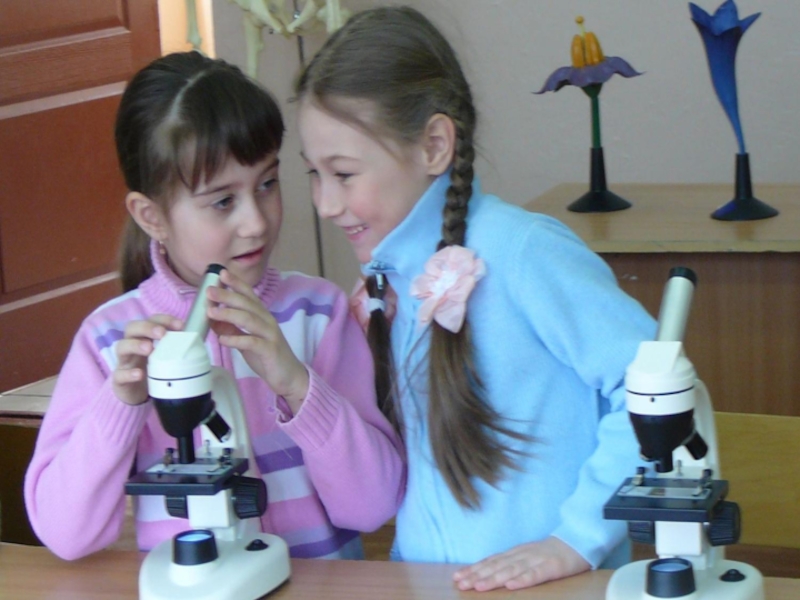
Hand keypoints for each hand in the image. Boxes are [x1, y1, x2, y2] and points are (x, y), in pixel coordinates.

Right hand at [113, 314, 183, 404]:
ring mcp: (124, 362)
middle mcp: (132, 345)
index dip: (164, 320)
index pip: (151, 320)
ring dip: (135, 345)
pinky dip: (129, 373)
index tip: (180, 325)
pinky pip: (119, 374)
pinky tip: (139, 374)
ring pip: (121, 347)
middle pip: (131, 328)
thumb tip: (197, 338)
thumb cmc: (152, 369)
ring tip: (149, 349)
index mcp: (144, 337)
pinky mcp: (119, 379)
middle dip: (147, 327)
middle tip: (161, 334)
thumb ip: (176, 346)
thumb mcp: (165, 356)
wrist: (136, 394)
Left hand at [206, 269, 309, 413]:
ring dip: (229, 314)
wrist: (288, 376)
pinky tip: (223, 339)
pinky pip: (252, 342)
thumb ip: (231, 328)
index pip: (249, 295)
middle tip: (209, 291)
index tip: (221, 273)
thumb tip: (211, 317)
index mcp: (262, 316)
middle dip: (227, 295)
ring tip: (211, 312)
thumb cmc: (266, 356)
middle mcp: (267, 321)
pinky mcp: (270, 350)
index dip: (236, 283)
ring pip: (249, 319)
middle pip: (247, 304)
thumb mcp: (245, 340)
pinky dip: (236, 339)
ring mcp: (270, 334)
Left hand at [452, 536, 590, 591]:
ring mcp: (536, 560)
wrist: (576, 542)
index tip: (457, 577)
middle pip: (496, 566)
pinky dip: (522, 580)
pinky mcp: (551, 567)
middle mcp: (521, 555)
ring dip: (494, 579)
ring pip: (511, 570)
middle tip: (460, 584)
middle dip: (477, 575)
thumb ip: (509, 563)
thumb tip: (487, 573)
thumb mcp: (525, 556)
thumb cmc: (549, 553)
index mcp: (515, 553)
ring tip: (479, 586)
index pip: (490, 562)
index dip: (474, 569)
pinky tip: (511, 586)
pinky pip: (535, 574)